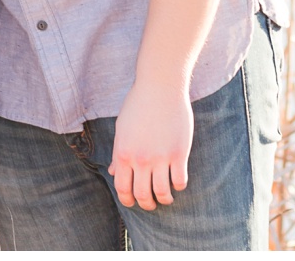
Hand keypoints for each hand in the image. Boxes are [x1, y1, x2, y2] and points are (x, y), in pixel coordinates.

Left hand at [108, 79, 192, 209]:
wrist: (159, 89)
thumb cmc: (138, 106)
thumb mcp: (122, 129)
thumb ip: (119, 153)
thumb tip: (114, 172)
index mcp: (123, 153)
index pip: (122, 187)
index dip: (127, 200)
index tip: (132, 203)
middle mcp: (140, 159)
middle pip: (142, 194)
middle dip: (146, 204)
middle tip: (151, 204)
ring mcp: (160, 157)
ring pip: (162, 192)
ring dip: (164, 200)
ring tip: (166, 199)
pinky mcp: (179, 154)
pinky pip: (180, 181)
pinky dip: (179, 186)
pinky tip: (177, 182)